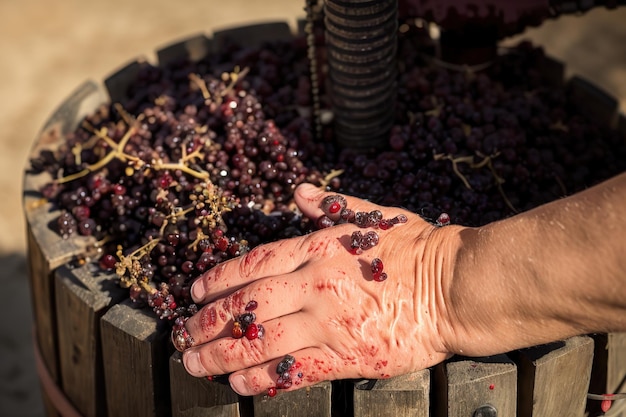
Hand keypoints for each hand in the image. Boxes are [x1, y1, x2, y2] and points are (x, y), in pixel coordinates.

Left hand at [179, 183, 463, 395]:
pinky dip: (262, 379)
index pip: (255, 263)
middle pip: (248, 305)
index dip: (220, 277)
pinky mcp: (347, 357)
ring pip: (262, 341)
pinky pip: (295, 371)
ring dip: (221, 353)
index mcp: (319, 249)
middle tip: (182, 333)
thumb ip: (332, 206)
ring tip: (193, 362)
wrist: (456, 287)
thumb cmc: (416, 247)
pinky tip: (237, 384)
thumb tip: (298, 192)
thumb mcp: (374, 215)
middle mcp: (316, 286)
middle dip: (208, 320)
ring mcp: (329, 324)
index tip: (195, 291)